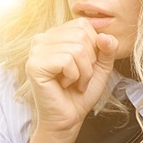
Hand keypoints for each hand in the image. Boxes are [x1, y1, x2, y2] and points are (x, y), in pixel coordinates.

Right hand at [25, 18, 117, 142]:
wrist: (69, 118)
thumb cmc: (82, 92)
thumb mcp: (102, 66)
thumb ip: (108, 48)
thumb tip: (105, 36)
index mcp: (56, 34)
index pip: (84, 24)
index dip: (94, 47)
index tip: (85, 65)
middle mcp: (42, 38)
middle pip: (81, 35)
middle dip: (90, 60)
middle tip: (80, 76)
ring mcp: (35, 50)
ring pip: (76, 48)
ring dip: (83, 71)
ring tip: (74, 82)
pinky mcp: (34, 65)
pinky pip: (67, 60)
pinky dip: (74, 76)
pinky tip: (65, 84)